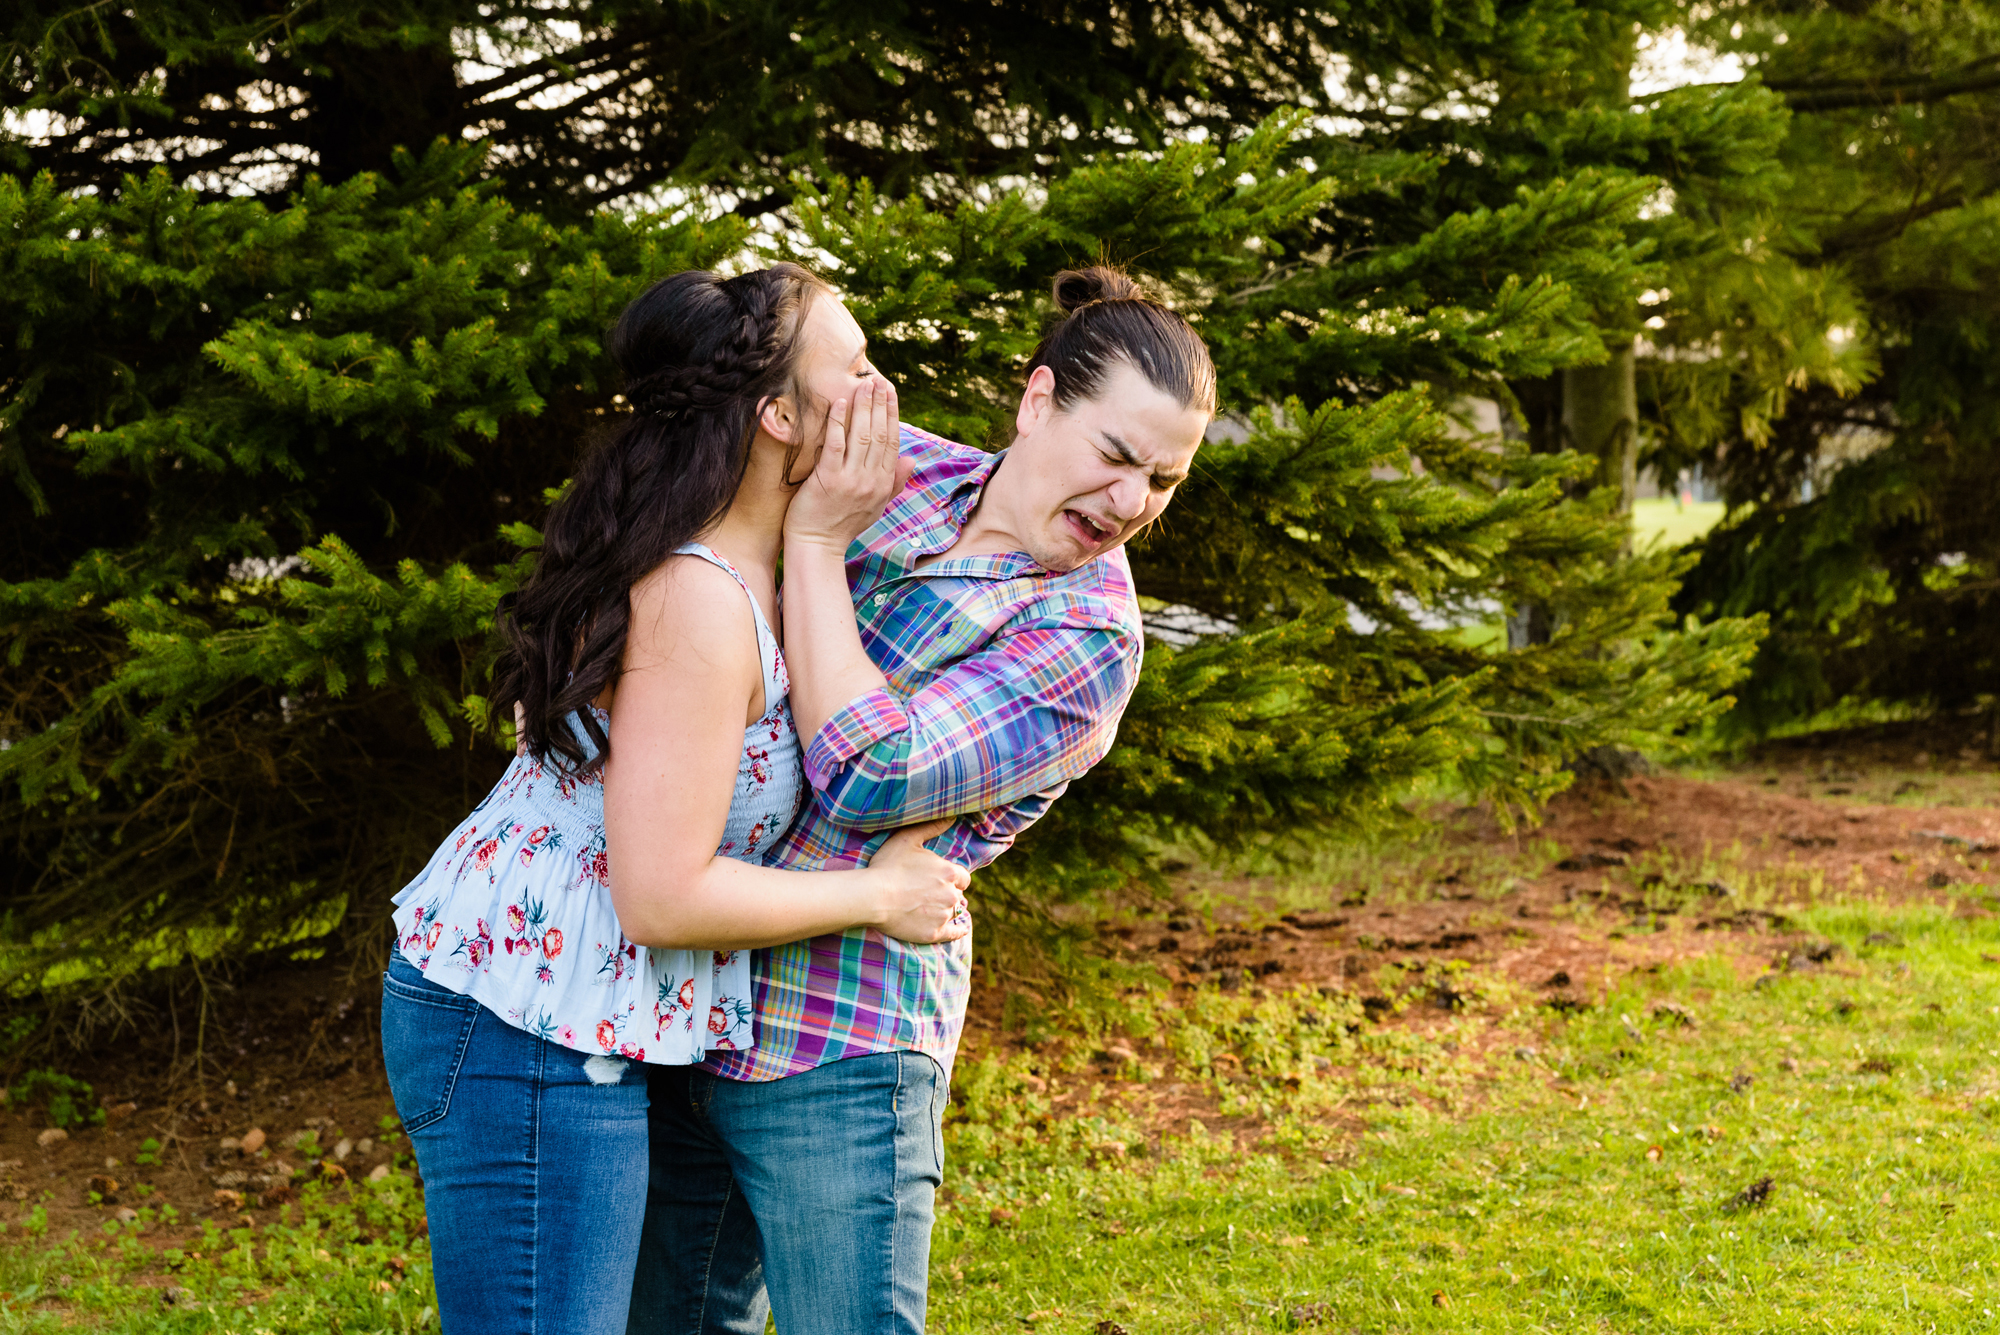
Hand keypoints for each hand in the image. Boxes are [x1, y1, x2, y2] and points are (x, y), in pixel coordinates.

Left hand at [786, 376, 903, 554]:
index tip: (890, 392)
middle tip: (877, 380)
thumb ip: (894, 482)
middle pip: (878, 434)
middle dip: (879, 404)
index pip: (892, 442)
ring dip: (863, 407)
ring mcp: (851, 480)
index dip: (892, 414)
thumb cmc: (843, 525)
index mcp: (884, 484)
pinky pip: (835, 445)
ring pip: (861, 436)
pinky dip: (838, 423)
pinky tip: (840, 404)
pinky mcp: (828, 480)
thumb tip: (912, 459)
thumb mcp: (876, 505)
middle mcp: (871, 480)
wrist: (817, 545)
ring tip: (862, 386)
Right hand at [865, 818, 972, 944]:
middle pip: (958, 895)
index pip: (963, 877)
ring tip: (932, 909)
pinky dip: (958, 931)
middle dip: (948, 893)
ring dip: (946, 910)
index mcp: (949, 872)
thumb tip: (952, 816)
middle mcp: (951, 894)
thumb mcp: (907, 839)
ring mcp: (943, 915)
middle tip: (931, 894)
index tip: (942, 879)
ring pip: (954, 912)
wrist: (872, 896)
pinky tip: (959, 929)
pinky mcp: (934, 933)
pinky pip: (954, 933)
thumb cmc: (888, 866)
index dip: (953, 878)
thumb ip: (932, 827)